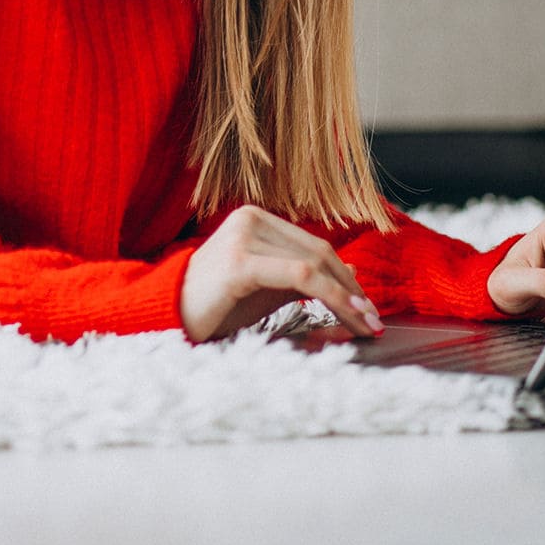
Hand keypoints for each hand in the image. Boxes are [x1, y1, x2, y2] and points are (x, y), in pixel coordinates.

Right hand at [179, 205, 383, 342]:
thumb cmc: (217, 305)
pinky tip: (347, 315)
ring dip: (348, 298)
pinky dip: (330, 296)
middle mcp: (250, 219)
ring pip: (315, 264)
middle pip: (320, 253)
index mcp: (256, 219)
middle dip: (352, 290)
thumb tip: (353, 273)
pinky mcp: (239, 261)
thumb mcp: (269, 289)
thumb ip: (305, 277)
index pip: (315, 245)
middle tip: (374, 321)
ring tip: (366, 325)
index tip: (368, 308)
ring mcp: (243, 237)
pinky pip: (299, 276)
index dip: (347, 277)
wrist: (170, 318)